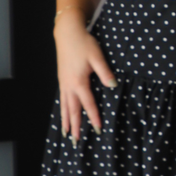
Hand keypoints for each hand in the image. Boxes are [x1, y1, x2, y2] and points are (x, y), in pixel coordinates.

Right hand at [54, 12, 116, 140]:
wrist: (67, 33)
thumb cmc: (83, 43)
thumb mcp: (97, 56)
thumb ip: (105, 72)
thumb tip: (113, 86)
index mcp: (79, 81)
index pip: (88, 104)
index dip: (93, 117)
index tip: (98, 130)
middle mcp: (69, 85)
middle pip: (72, 110)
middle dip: (75, 127)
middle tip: (76, 142)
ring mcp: (64, 83)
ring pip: (64, 106)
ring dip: (66, 121)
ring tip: (66, 134)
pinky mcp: (62, 80)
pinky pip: (62, 100)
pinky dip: (62, 110)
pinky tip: (63, 115)